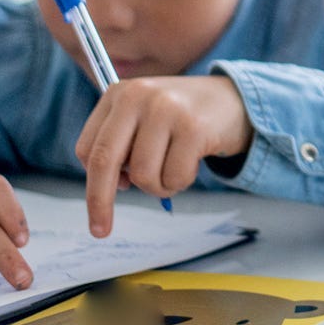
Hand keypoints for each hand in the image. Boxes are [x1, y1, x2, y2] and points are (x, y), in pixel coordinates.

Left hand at [76, 76, 252, 236]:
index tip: (100, 201)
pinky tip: (192, 162)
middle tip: (100, 231)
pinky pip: (174, 178)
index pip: (88, 148)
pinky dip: (181, 182)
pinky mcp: (193, 127)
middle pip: (105, 162)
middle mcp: (139, 96)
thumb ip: (121, 144)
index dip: (93, 180)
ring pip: (143, 175)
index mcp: (120, 93)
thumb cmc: (182, 117)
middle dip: (100, 202)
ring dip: (158, 186)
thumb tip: (113, 186)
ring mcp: (166, 110)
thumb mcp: (144, 117)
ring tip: (174, 168)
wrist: (234, 99)